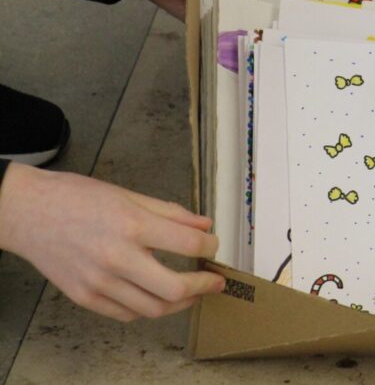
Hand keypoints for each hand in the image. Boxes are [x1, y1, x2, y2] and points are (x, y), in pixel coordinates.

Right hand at [0, 164, 223, 321]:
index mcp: (132, 225)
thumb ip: (170, 213)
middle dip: (203, 287)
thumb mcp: (128, 194)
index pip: (188, 245)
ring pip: (153, 308)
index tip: (213, 247)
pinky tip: (157, 297)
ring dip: (180, 303)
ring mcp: (99, 282)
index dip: (210, 247)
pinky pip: (127, 314)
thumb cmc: (75, 198)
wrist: (26, 212)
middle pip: (175, 288)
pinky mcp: (84, 297)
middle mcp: (117, 257)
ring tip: (192, 293)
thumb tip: (204, 226)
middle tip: (214, 282)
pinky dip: (148, 308)